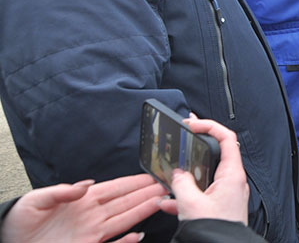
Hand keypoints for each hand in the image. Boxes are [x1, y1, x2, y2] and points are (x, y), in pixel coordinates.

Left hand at [0, 174, 165, 242]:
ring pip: (124, 220)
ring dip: (142, 211)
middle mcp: (91, 216)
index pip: (114, 189)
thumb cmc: (20, 222)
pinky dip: (125, 242)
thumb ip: (60, 191)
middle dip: (146, 193)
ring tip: (160, 201)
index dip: (134, 182)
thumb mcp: (36, 201)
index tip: (151, 175)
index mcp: (82, 200)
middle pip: (125, 203)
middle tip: (165, 185)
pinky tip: (138, 236)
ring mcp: (91, 233)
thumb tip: (85, 185)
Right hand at [159, 116, 248, 224]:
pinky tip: (169, 203)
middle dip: (197, 146)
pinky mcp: (221, 207)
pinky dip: (188, 194)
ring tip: (170, 172)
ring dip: (188, 174)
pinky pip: (203, 194)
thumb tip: (177, 173)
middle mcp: (233, 182)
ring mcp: (228, 194)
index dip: (211, 126)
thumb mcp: (191, 204)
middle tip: (184, 135)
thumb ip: (181, 183)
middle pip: (217, 153)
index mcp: (232, 175)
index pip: (227, 138)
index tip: (193, 124)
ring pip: (206, 175)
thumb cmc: (215, 230)